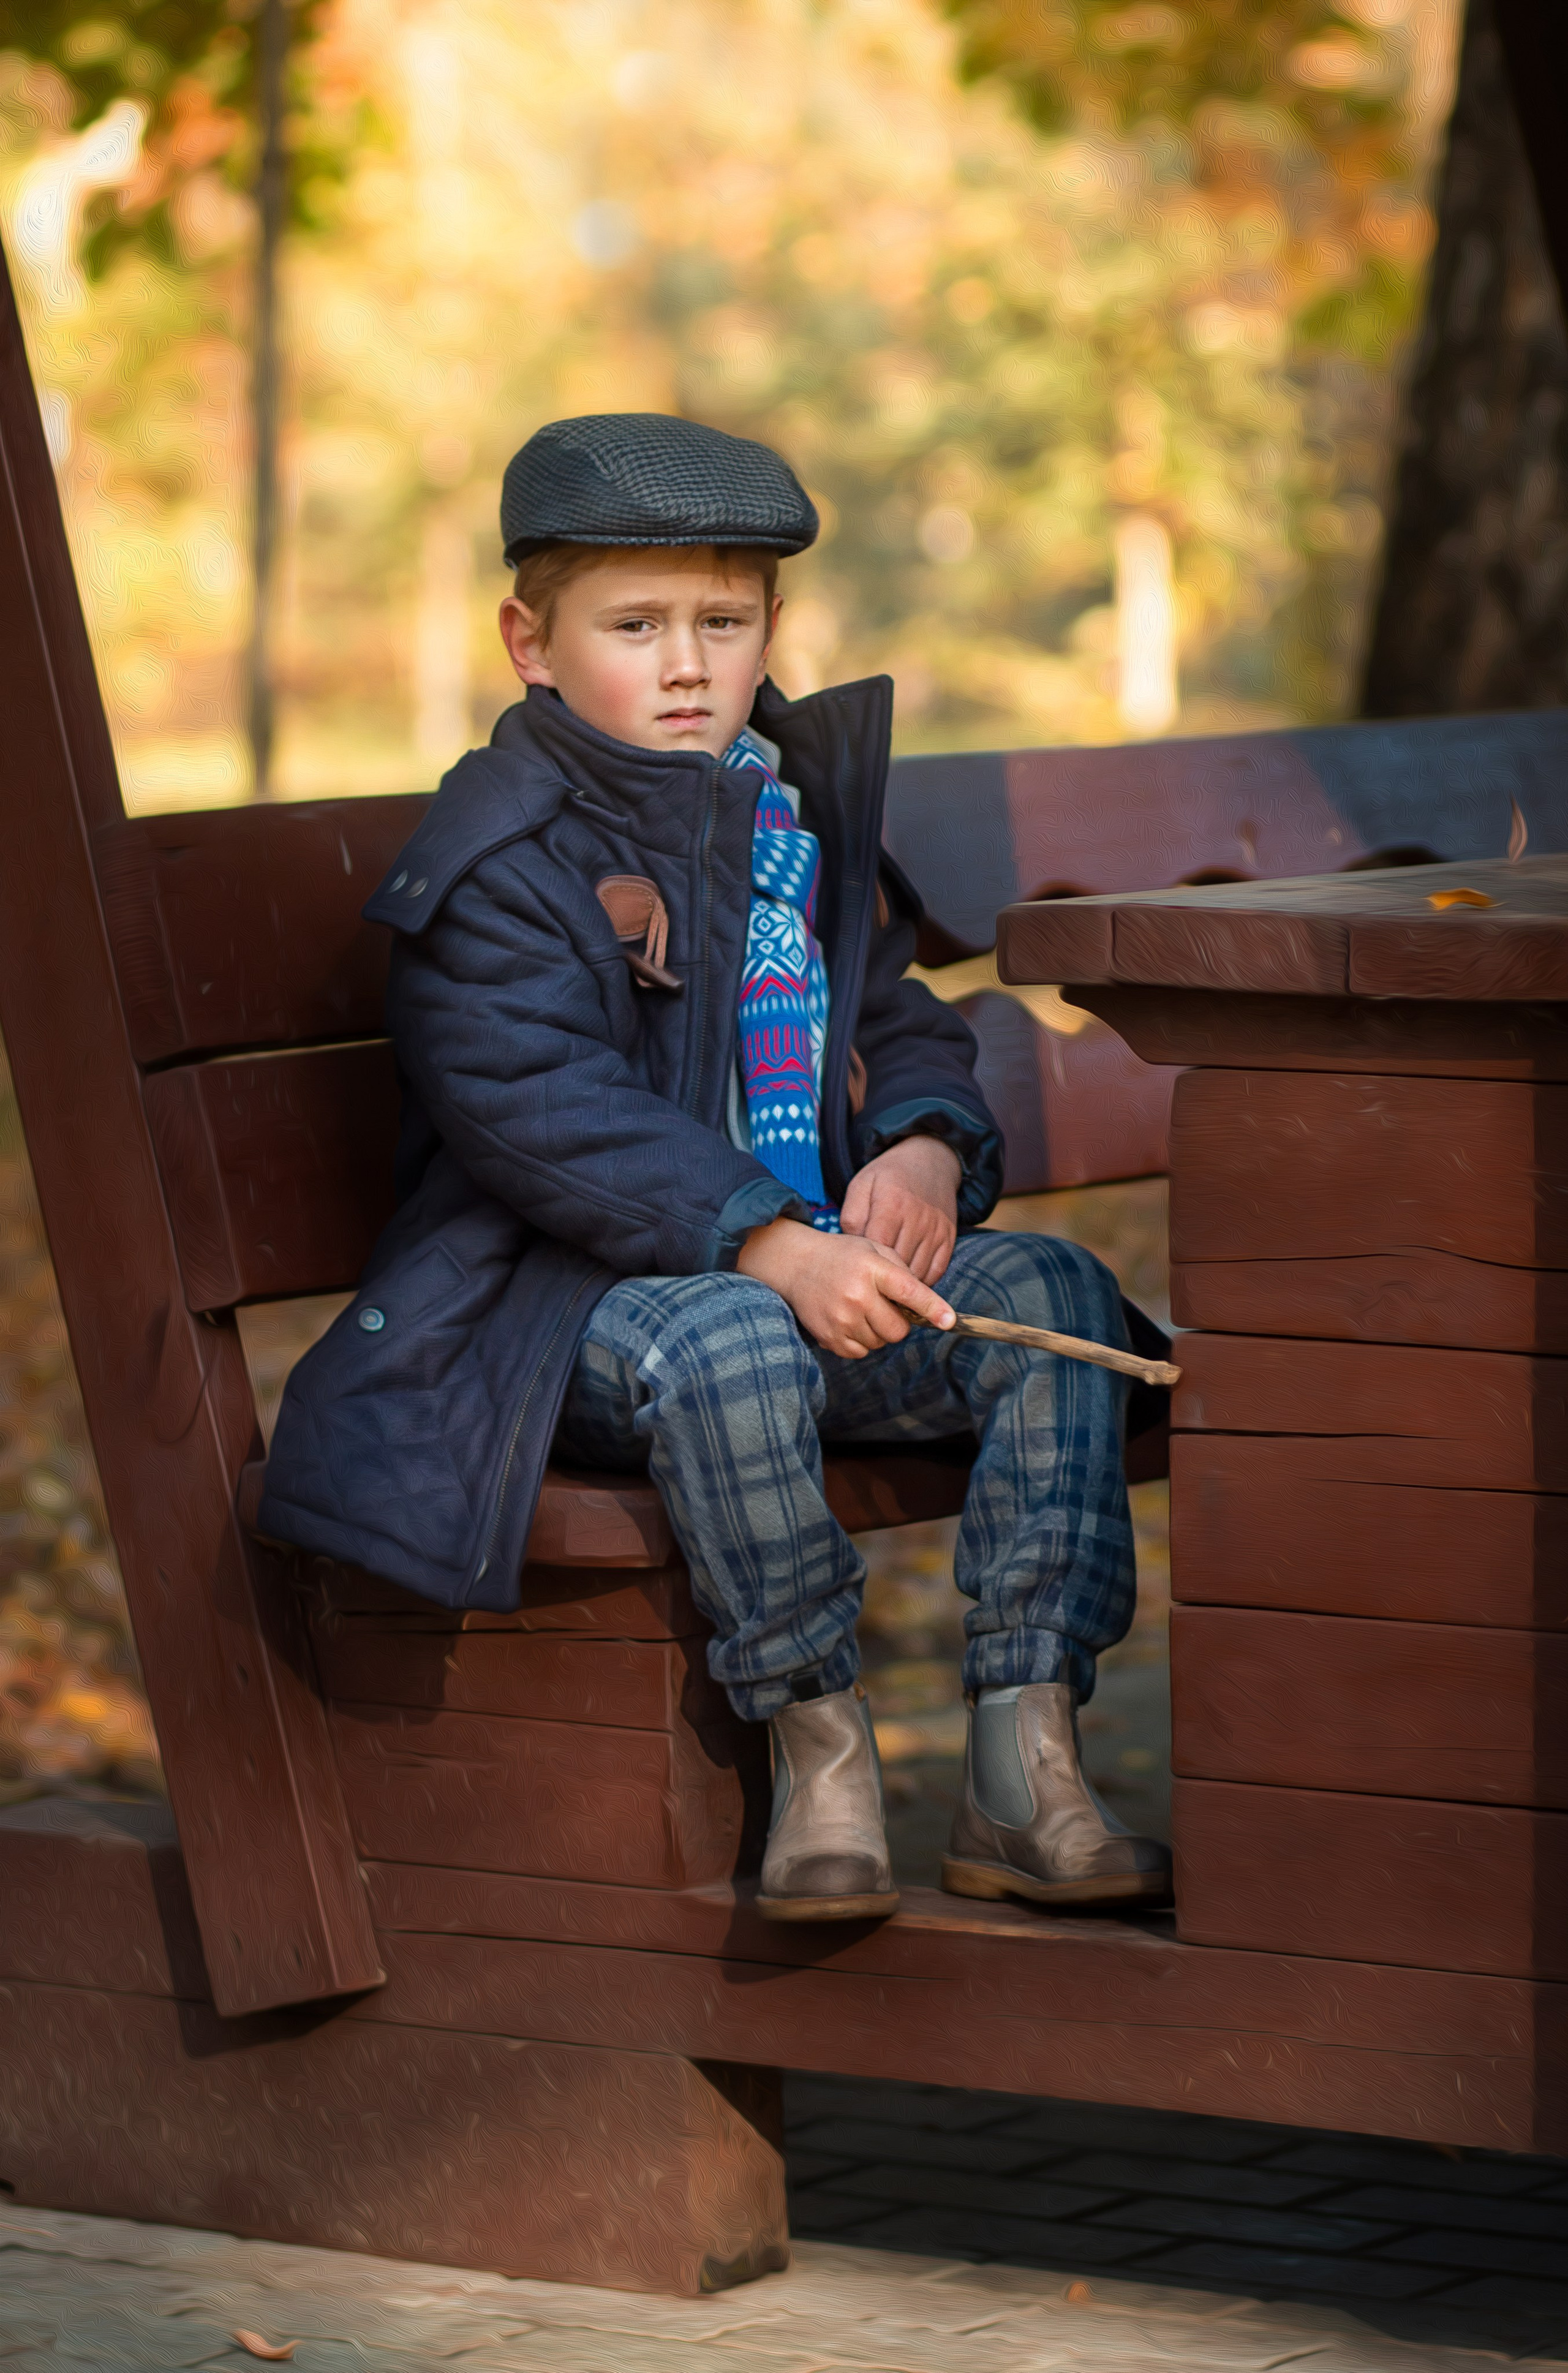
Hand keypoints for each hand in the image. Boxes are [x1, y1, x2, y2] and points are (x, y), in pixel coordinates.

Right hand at [737, 1218, 954, 1358]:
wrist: (796, 1264)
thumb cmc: (843, 1256)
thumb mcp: (874, 1249)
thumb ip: (903, 1272)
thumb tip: (928, 1306)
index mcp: (872, 1270)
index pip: (910, 1293)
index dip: (932, 1308)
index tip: (949, 1321)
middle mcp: (857, 1296)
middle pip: (898, 1330)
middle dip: (899, 1321)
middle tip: (883, 1304)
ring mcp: (841, 1319)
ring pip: (881, 1343)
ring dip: (878, 1330)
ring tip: (861, 1308)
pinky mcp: (829, 1337)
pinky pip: (861, 1352)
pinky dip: (861, 1341)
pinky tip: (850, 1320)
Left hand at [840, 1135, 960, 1284]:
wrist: (930, 1159)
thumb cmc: (889, 1175)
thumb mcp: (862, 1184)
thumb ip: (851, 1216)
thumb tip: (852, 1247)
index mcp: (892, 1205)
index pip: (878, 1248)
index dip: (866, 1263)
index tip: (856, 1271)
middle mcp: (917, 1219)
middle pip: (898, 1264)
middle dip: (882, 1278)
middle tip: (868, 1284)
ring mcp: (936, 1230)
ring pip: (918, 1273)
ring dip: (902, 1283)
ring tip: (886, 1285)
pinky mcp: (949, 1237)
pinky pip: (937, 1271)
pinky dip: (921, 1280)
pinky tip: (907, 1278)